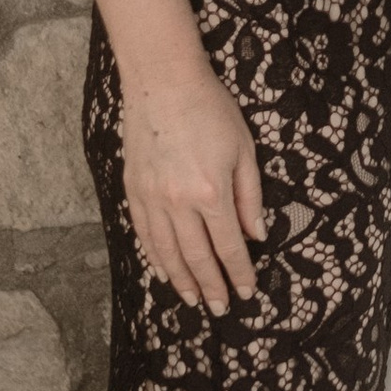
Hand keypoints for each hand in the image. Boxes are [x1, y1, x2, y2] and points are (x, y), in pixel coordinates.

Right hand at [120, 61, 264, 315]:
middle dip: (211, 286)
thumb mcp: (244, 150)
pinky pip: (145, 234)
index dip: (239, 272)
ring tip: (193, 299)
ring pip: (167, 252)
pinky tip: (164, 271)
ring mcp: (152, 198)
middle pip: (197, 256)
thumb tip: (257, 236)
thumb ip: (250, 197)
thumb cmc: (210, 110)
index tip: (247, 291)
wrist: (162, 82)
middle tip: (220, 307)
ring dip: (182, 280)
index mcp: (211, 193)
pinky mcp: (133, 190)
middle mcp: (179, 202)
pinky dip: (155, 257)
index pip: (228, 246)